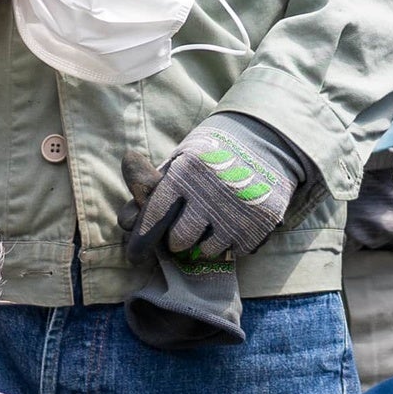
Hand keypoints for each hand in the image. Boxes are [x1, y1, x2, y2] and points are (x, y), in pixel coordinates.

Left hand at [130, 115, 304, 267]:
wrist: (266, 139)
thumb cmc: (212, 153)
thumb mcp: (180, 159)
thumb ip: (150, 189)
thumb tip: (125, 222)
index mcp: (185, 172)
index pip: (154, 218)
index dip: (142, 239)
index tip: (136, 254)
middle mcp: (210, 192)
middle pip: (178, 241)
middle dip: (178, 237)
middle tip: (188, 226)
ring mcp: (237, 210)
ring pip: (206, 250)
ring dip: (206, 241)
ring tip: (215, 219)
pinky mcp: (260, 224)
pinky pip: (235, 250)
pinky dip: (233, 241)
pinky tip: (236, 220)